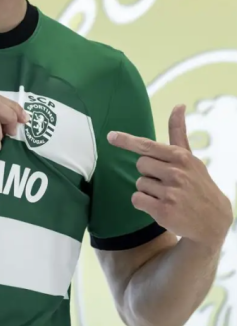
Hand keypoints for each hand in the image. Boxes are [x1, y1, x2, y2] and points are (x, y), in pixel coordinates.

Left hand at [107, 105, 232, 248]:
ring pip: (138, 183)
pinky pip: (137, 199)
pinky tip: (161, 207)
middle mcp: (176, 173)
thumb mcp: (190, 157)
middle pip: (140, 164)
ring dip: (148, 190)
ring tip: (168, 196)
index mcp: (180, 157)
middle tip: (166, 182)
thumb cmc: (197, 183)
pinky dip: (144, 203)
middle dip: (148, 172)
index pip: (147, 146)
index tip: (110, 136)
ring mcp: (171, 193)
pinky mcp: (164, 211)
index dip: (127, 141)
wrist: (213, 220)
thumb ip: (178, 132)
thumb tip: (179, 105)